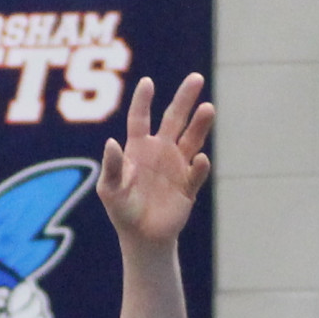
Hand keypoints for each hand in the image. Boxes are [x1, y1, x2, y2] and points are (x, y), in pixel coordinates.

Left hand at [98, 74, 213, 248]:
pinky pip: (197, 172)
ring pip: (192, 139)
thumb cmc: (123, 211)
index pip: (140, 118)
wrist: (143, 238)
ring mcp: (177, 166)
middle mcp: (161, 151)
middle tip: (196, 78)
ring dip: (200, 124)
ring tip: (208, 108)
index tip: (148, 83)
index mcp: (139, 148)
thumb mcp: (110, 191)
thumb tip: (111, 142)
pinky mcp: (188, 186)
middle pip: (174, 119)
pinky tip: (200, 160)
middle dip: (185, 99)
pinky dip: (200, 166)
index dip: (143, 101)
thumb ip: (111, 167)